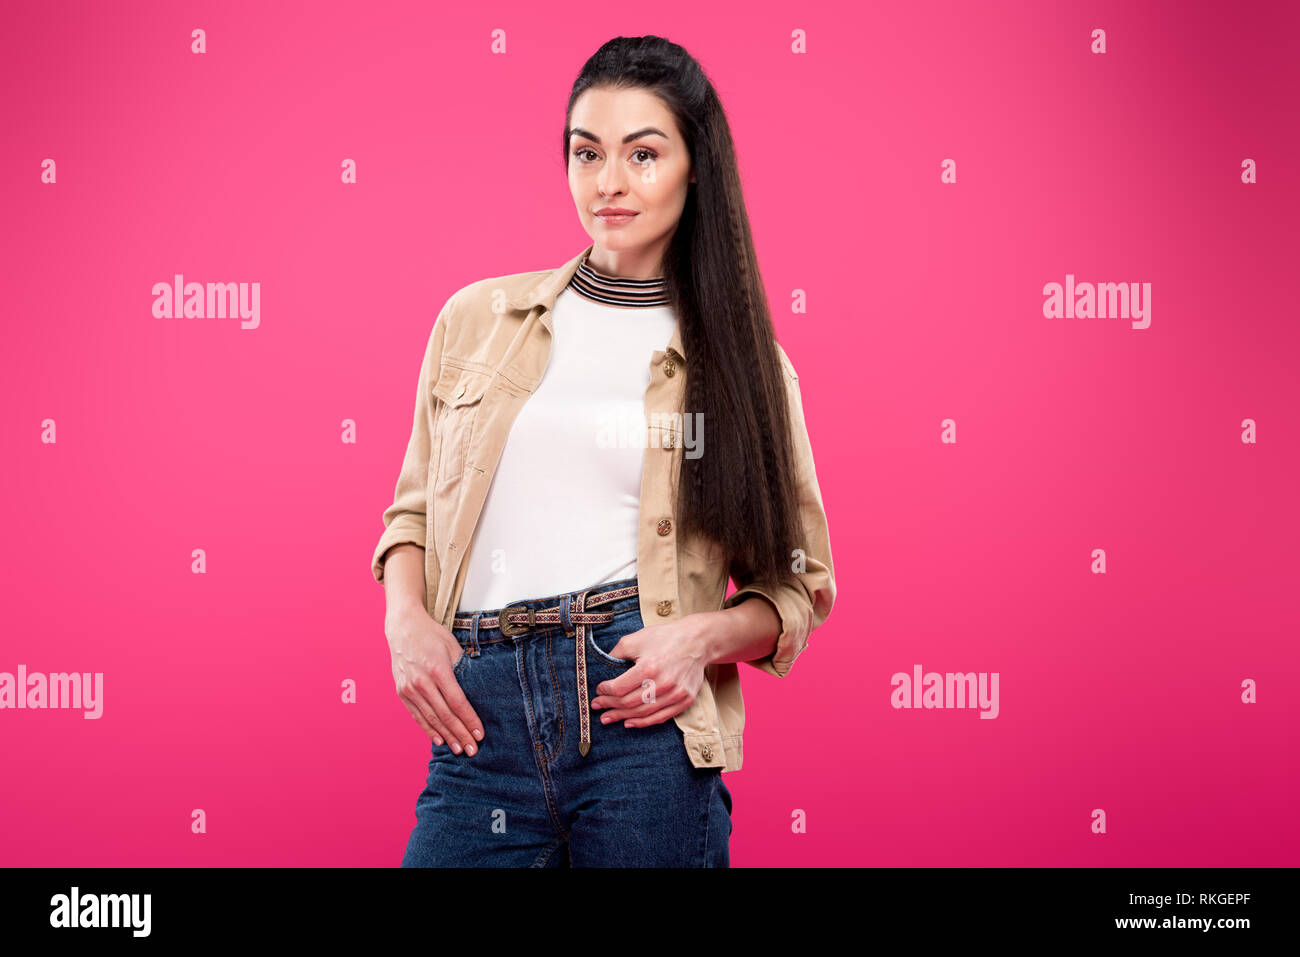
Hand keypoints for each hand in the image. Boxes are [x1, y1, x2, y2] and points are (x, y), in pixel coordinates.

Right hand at [384, 605, 483, 755]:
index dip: (469, 720)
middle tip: (473, 750)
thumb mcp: (452, 646)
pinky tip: (439, 740)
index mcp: (437, 669)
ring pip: (431, 718)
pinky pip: (417, 715)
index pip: (458, 702)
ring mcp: (409, 688)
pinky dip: (428, 729)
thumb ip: (463, 669)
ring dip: (446, 736)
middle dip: (460, 734)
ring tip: (459, 749)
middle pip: (445, 715)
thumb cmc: (431, 635)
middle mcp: (421, 682)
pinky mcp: (401, 692)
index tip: (480, 734)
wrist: (403, 628)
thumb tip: (477, 690)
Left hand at [589, 614, 711, 727]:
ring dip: (623, 717)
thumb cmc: (665, 637)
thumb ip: (616, 654)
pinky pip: (661, 717)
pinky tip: (630, 722)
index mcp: (648, 667)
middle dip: (609, 706)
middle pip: (629, 703)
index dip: (605, 692)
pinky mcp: (685, 700)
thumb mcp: (636, 639)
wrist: (698, 640)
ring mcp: (676, 694)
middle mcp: (663, 683)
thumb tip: (602, 669)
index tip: (598, 691)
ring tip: (608, 718)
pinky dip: (644, 722)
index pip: (619, 688)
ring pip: (643, 713)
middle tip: (597, 707)